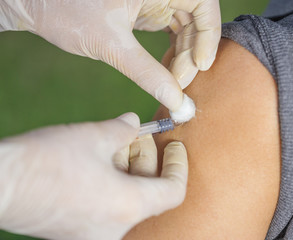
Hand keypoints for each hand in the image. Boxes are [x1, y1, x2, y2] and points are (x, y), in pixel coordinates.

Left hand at [0, 0, 220, 110]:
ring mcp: (153, 0)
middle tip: (180, 83)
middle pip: (195, 20)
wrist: (39, 6)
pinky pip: (171, 31)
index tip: (201, 66)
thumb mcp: (111, 44)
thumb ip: (147, 73)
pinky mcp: (146, 11)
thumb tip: (177, 100)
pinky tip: (167, 71)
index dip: (208, 35)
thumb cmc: (68, 12)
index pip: (203, 4)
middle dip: (191, 53)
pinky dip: (172, 52)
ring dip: (182, 56)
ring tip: (173, 82)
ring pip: (185, 28)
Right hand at [0, 113, 187, 239]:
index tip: (174, 145)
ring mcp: (95, 233)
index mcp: (128, 207)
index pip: (173, 191)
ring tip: (114, 142)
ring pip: (127, 198)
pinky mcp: (77, 230)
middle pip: (149, 192)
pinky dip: (112, 182)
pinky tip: (99, 159)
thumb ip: (124, 128)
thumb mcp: (95, 136)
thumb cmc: (46, 161)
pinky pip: (108, 205)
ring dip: (128, 168)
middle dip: (147, 159)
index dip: (178, 165)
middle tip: (136, 135)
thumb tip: (133, 123)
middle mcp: (115, 228)